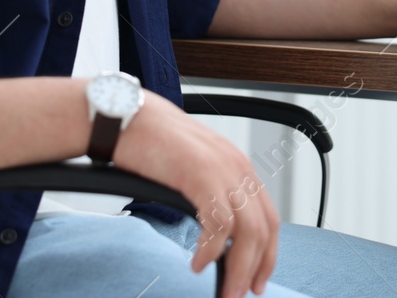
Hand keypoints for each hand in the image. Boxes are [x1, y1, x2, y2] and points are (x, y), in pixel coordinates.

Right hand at [112, 92, 278, 297]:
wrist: (127, 117)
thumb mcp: (195, 165)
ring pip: (247, 232)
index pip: (269, 218)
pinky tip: (198, 263)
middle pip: (264, 229)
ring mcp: (222, 171)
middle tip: (242, 294)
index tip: (257, 279)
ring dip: (238, 268)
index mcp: (238, 166)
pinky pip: (218, 225)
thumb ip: (212, 190)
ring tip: (225, 290)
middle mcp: (236, 168)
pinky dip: (211, 251)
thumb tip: (216, 232)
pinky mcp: (201, 176)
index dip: (267, 253)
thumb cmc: (154, 142)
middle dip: (256, 268)